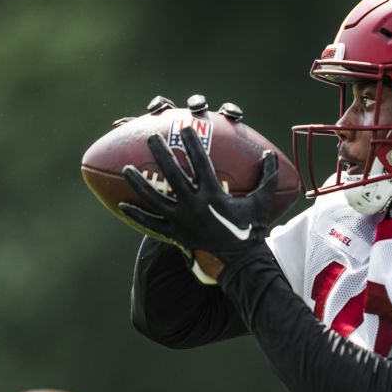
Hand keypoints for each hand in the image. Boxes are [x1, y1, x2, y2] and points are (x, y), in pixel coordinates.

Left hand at [119, 126, 277, 267]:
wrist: (240, 263)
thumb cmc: (251, 230)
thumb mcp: (262, 202)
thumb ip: (267, 177)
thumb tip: (270, 154)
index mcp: (213, 195)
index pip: (200, 163)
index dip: (192, 144)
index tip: (184, 128)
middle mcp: (194, 206)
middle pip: (172, 175)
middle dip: (161, 154)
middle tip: (151, 138)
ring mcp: (182, 221)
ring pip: (155, 198)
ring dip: (139, 183)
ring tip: (126, 168)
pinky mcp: (175, 234)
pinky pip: (152, 224)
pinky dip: (137, 215)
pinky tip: (122, 205)